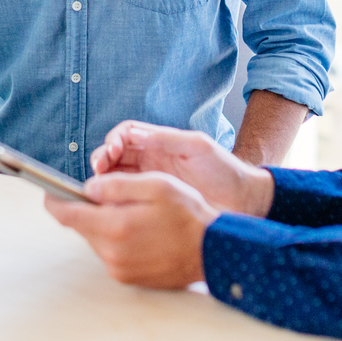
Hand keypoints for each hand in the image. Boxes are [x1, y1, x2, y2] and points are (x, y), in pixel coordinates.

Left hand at [44, 172, 218, 288]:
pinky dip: (116, 239)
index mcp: (115, 226)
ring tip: (131, 212)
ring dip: (104, 224)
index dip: (54, 200)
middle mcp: (111, 253)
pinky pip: (110, 253)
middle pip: (81, 227)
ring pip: (96, 239)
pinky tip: (138, 230)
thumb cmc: (188, 215)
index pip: (67, 215)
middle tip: (105, 195)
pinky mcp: (127, 278)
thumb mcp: (156, 185)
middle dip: (87, 209)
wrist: (213, 252)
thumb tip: (88, 187)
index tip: (49, 191)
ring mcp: (118, 269)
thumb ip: (117, 185)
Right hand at [91, 121, 273, 216]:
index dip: (113, 141)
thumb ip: (167, 138)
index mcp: (159, 144)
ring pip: (115, 179)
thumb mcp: (198, 147)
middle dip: (102, 160)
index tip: (111, 152)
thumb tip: (135, 134)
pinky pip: (126, 201)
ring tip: (100, 189)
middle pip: (114, 157)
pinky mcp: (153, 206)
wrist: (243, 202)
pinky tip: (111, 206)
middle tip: (98, 170)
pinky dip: (114, 201)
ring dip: (103, 181)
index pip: (125, 136)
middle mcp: (150, 162)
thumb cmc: (225, 170)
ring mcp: (150, 184)